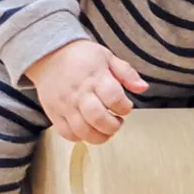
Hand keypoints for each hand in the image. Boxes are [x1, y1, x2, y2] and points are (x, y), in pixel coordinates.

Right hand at [26, 40, 147, 143]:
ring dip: (99, 136)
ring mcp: (65, 105)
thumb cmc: (81, 56)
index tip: (125, 107)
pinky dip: (80, 137)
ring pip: (82, 130)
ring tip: (106, 129)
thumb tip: (143, 88)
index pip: (113, 97)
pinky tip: (88, 130)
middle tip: (118, 122)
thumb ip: (127, 73)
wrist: (50, 55)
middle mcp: (79, 92)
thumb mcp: (107, 57)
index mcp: (95, 76)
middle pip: (98, 118)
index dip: (124, 107)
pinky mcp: (54, 113)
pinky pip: (67, 133)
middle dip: (113, 126)